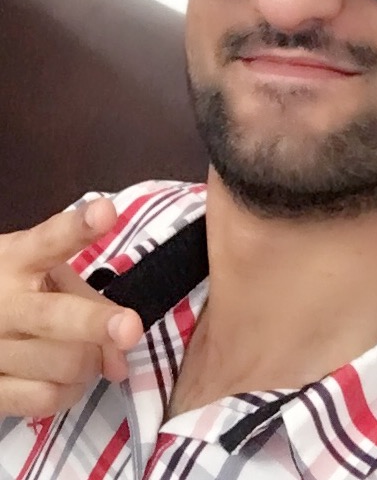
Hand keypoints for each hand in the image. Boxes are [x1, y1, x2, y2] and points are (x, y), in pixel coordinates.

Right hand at [0, 199, 142, 417]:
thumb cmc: (15, 289)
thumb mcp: (43, 273)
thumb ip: (90, 299)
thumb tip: (126, 347)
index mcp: (17, 259)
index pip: (49, 240)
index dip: (79, 227)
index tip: (105, 212)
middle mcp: (1, 301)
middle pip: (55, 316)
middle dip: (95, 323)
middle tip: (130, 329)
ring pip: (65, 362)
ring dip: (92, 362)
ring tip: (88, 353)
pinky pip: (47, 397)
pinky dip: (72, 391)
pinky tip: (70, 379)